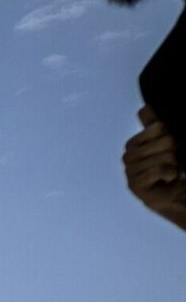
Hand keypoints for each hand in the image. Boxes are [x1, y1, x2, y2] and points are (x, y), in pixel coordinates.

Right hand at [125, 107, 185, 231]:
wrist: (170, 193)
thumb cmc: (167, 167)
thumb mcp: (163, 142)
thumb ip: (153, 125)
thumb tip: (144, 108)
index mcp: (133, 143)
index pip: (159, 127)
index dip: (170, 137)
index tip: (167, 149)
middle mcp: (128, 156)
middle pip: (165, 141)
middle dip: (173, 152)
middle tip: (169, 163)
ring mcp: (130, 172)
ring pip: (164, 156)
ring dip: (173, 165)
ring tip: (167, 173)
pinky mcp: (135, 185)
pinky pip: (160, 169)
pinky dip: (170, 174)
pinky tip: (166, 179)